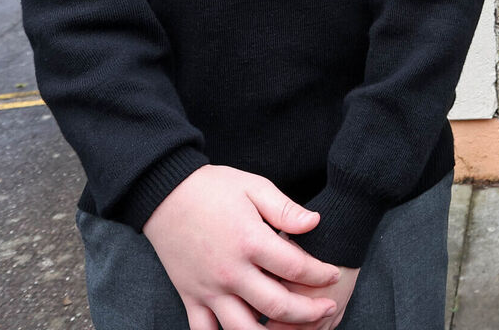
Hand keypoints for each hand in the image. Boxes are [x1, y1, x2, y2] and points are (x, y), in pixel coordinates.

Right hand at [142, 165, 341, 329]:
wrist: (165, 194)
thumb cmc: (214, 187)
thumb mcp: (254, 186)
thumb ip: (285, 209)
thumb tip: (316, 222)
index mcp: (250, 242)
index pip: (295, 267)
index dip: (320, 274)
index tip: (334, 274)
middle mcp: (230, 272)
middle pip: (276, 306)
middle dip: (308, 313)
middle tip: (328, 309)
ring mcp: (208, 289)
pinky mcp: (190, 297)